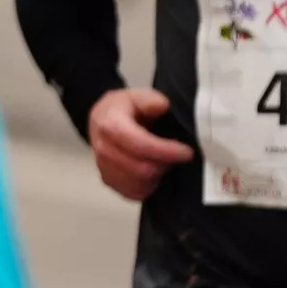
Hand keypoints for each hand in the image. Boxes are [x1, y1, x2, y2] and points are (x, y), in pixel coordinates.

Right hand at [87, 87, 192, 201]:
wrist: (100, 119)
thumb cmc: (122, 108)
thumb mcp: (136, 94)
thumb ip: (149, 99)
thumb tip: (160, 106)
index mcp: (110, 126)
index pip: (141, 145)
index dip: (166, 151)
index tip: (186, 151)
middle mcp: (103, 149)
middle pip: (141, 169)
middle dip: (165, 165)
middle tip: (177, 156)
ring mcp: (103, 167)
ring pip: (138, 183)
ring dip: (157, 176)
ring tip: (165, 162)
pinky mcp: (108, 181)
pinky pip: (132, 192)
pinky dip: (148, 186)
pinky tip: (154, 173)